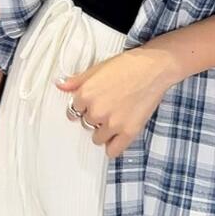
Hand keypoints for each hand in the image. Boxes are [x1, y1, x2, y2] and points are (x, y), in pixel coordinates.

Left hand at [54, 48, 176, 157]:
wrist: (154, 67)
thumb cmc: (128, 64)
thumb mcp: (98, 68)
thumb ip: (77, 80)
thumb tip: (60, 84)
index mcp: (85, 94)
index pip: (74, 111)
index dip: (84, 107)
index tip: (94, 103)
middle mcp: (96, 111)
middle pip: (86, 124)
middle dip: (95, 117)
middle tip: (109, 105)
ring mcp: (112, 124)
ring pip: (97, 138)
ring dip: (104, 131)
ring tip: (116, 116)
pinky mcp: (128, 132)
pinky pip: (112, 151)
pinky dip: (114, 146)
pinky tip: (118, 135)